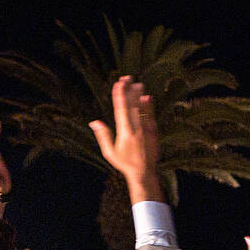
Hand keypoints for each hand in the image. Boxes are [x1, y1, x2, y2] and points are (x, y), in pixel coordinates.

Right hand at [89, 77, 159, 199]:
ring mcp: (146, 130)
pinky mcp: (154, 133)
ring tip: (138, 83)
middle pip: (132, 106)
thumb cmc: (125, 163)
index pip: (121, 110)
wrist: (145, 172)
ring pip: (143, 109)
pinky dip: (149, 107)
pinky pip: (151, 116)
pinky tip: (148, 97)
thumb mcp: (109, 152)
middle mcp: (136, 129)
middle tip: (127, 77)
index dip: (119, 96)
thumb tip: (95, 122)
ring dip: (140, 96)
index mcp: (125, 132)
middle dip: (129, 91)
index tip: (117, 84)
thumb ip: (103, 136)